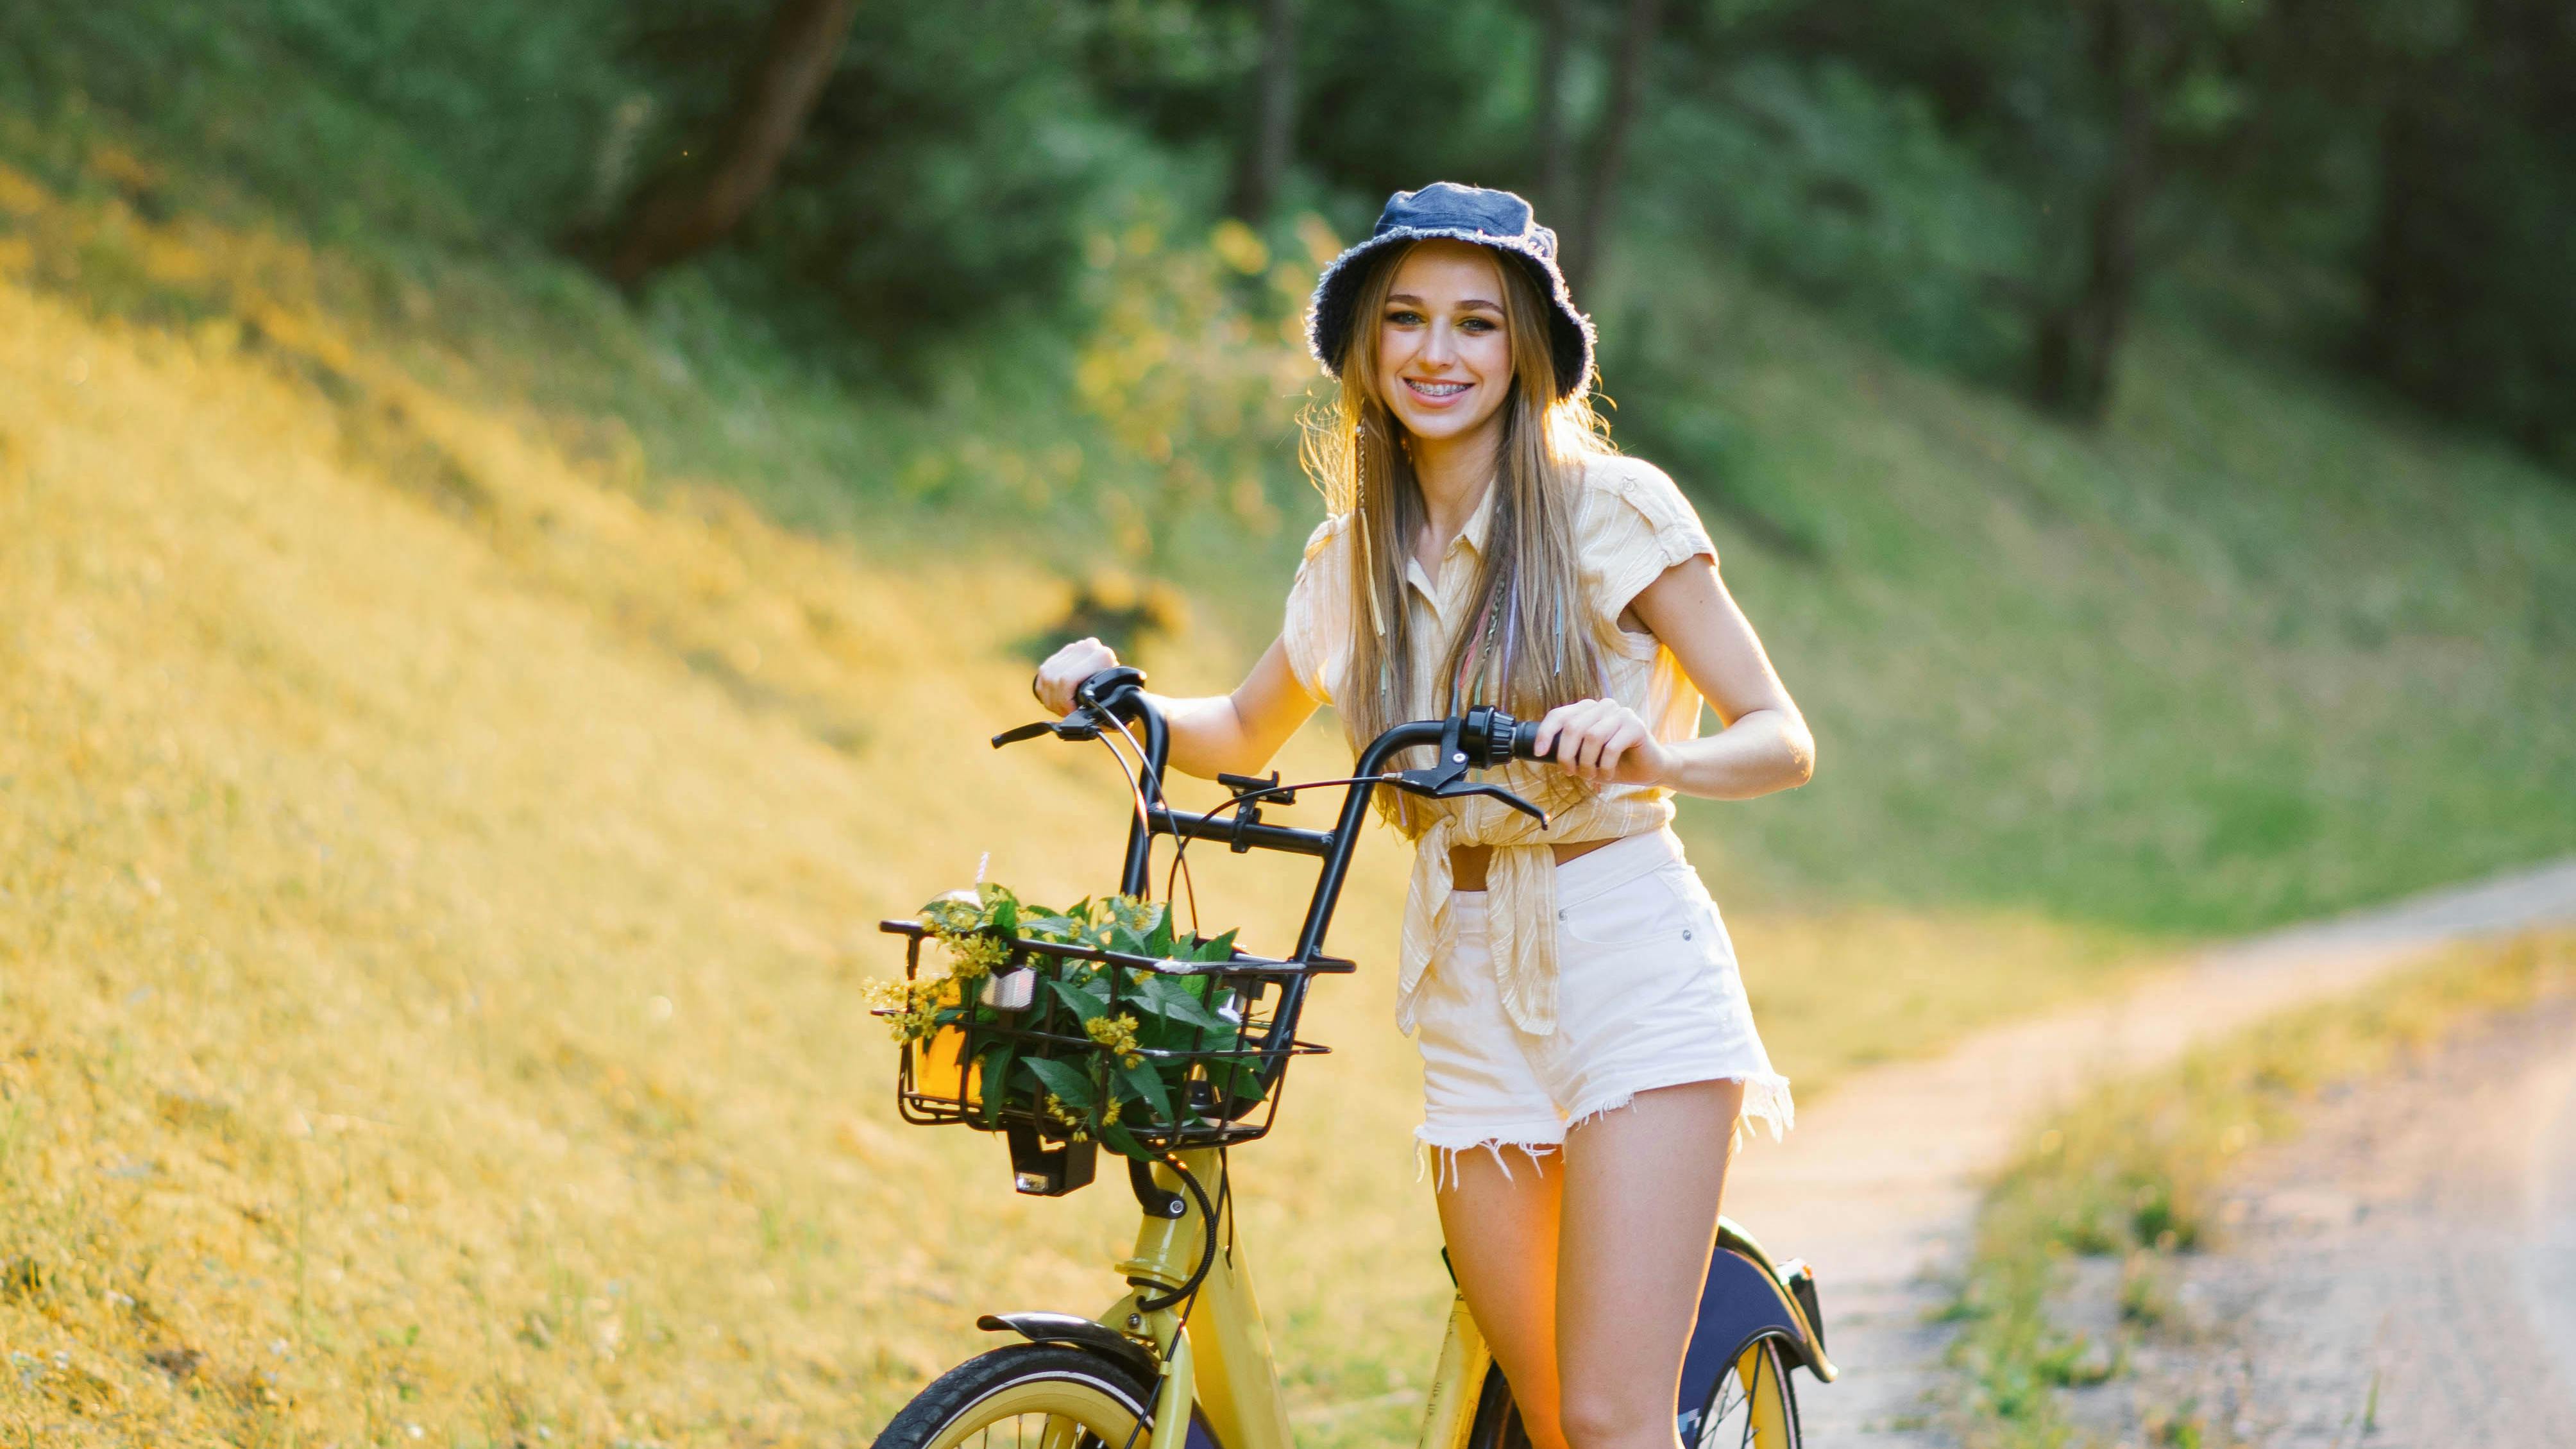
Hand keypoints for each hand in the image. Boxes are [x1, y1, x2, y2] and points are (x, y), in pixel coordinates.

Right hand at [1032, 637, 1118, 716]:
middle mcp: (1086, 647)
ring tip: (1064, 709)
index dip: (1066, 702)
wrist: (1114, 677)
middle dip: (1058, 703)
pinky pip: (1043, 676)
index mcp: (1102, 656)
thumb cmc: (1116, 694)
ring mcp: (1072, 649)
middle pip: (1055, 680)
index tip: (1073, 713)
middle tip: (1068, 713)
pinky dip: (1047, 693)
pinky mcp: (1059, 654)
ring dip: (1051, 699)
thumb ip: (1112, 709)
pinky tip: (1057, 700)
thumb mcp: (1116, 701)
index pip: (1067, 680)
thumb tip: (1113, 722)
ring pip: (1047, 678)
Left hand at [1530, 698, 1670, 786]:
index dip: (1545, 733)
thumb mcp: (1585, 755)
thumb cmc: (1614, 762)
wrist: (1649, 768)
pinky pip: (1611, 747)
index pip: (1559, 715)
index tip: (1540, 753)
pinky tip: (1608, 774)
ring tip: (1592, 775)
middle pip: (1573, 727)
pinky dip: (1605, 766)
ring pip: (1592, 737)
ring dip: (1587, 763)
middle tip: (1571, 773)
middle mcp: (1604, 706)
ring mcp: (1621, 713)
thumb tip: (1542, 753)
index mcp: (1588, 709)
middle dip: (1567, 755)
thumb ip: (1568, 749)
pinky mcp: (1635, 726)